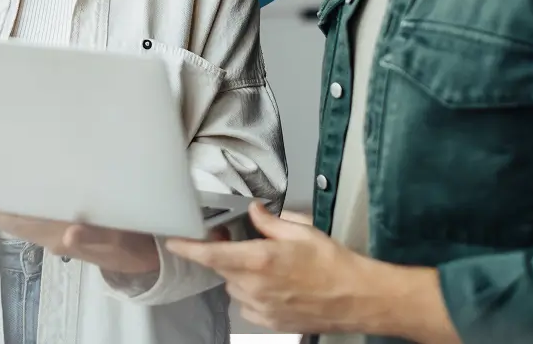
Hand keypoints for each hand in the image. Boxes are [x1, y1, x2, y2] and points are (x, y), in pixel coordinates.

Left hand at [0, 205, 161, 275]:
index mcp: (60, 233)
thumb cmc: (134, 243)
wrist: (149, 260)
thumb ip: (96, 237)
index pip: (17, 220)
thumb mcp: (121, 242)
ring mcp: (58, 234)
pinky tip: (14, 199)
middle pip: (11, 221)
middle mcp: (53, 235)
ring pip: (20, 221)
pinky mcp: (66, 232)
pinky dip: (18, 209)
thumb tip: (70, 233)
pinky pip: (33, 220)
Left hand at [164, 202, 458, 341]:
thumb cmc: (335, 264)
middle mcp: (255, 287)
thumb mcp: (302, 231)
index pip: (212, 255)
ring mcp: (262, 307)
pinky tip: (275, 285)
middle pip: (222, 268)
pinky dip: (252, 292)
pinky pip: (247, 303)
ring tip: (269, 266)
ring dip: (241, 274)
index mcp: (261, 260)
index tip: (173, 242)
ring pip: (233, 286)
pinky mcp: (270, 321)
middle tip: (242, 242)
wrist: (358, 297)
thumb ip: (270, 222)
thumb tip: (254, 211)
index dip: (189, 248)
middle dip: (226, 254)